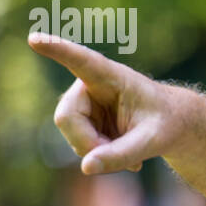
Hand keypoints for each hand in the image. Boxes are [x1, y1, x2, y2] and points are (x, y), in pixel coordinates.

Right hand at [28, 33, 176, 174]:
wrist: (171, 124)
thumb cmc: (167, 123)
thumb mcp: (153, 142)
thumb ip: (121, 154)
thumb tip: (85, 167)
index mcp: (111, 76)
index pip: (81, 61)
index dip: (57, 50)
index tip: (35, 38)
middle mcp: (89, 84)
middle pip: (67, 117)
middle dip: (89, 144)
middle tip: (127, 162)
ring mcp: (83, 102)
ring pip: (71, 134)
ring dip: (98, 152)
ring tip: (131, 155)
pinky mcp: (82, 118)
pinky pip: (79, 144)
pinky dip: (99, 155)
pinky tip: (122, 155)